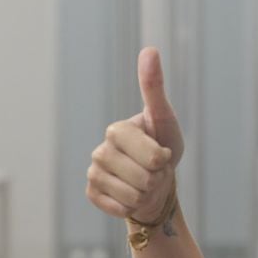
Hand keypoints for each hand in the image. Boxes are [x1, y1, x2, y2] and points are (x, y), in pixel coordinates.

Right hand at [86, 47, 183, 223]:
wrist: (156, 183)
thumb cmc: (163, 147)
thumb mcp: (165, 120)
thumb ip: (154, 88)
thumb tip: (150, 49)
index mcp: (117, 130)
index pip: (152, 157)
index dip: (163, 161)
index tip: (161, 154)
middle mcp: (100, 149)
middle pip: (144, 179)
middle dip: (157, 179)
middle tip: (154, 171)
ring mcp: (94, 172)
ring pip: (133, 196)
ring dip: (147, 194)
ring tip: (145, 183)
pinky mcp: (92, 194)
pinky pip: (119, 208)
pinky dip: (132, 207)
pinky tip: (131, 196)